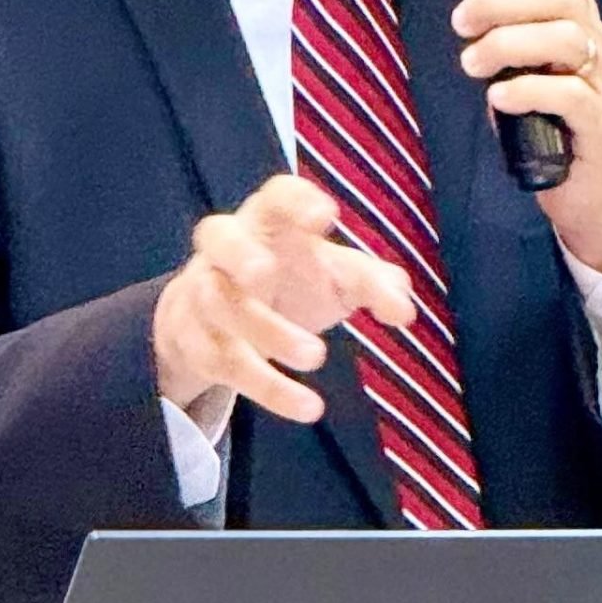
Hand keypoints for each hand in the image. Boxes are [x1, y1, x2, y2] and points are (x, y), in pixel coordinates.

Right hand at [153, 174, 414, 422]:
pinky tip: (308, 406)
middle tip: (265, 272)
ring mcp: (204, 293)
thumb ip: (373, 284)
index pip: (276, 195)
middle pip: (216, 236)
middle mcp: (227, 249)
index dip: (296, 201)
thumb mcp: (336, 276)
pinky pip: (225, 363)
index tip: (327, 217)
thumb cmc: (291, 279)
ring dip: (267, 332)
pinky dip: (268, 387)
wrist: (216, 319)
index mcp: (268, 220)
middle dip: (239, 254)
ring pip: (221, 307)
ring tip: (317, 355)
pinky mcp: (197, 342)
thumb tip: (404, 310)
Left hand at [453, 0, 601, 276]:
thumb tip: (462, 9)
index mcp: (577, 22)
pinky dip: (528, 90)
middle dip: (500, 0)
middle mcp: (594, 44)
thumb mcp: (524, 69)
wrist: (594, 193)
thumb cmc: (550, 125)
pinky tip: (499, 98)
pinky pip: (570, 96)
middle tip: (460, 23)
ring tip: (471, 64)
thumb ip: (505, 37)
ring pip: (565, 39)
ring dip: (508, 44)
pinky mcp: (598, 125)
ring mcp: (601, 83)